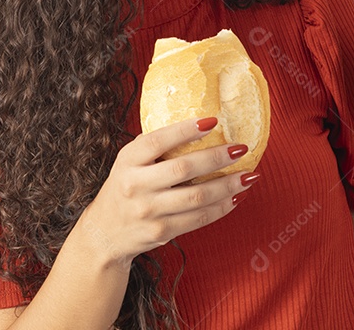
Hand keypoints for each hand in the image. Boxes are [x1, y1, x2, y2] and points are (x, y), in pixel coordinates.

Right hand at [78, 117, 258, 268]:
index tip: (213, 120)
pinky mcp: (161, 232)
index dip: (186, 130)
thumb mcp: (129, 162)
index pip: (158, 140)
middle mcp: (135, 185)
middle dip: (217, 157)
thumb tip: (200, 124)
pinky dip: (221, 208)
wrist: (104, 233)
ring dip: (228, 186)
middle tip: (241, 148)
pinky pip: (198, 219)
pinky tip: (236, 197)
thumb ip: (155, 146)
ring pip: (197, 197)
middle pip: (183, 169)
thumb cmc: (126, 187)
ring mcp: (148, 212)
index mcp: (128, 160)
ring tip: (249, 176)